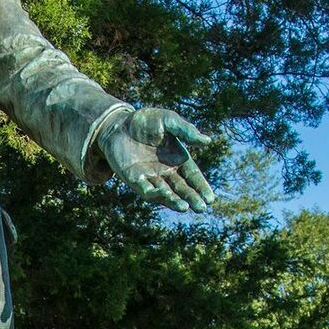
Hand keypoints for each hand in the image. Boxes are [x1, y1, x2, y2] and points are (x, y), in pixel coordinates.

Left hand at [98, 107, 215, 213]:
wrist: (118, 124)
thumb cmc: (145, 121)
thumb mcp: (168, 121)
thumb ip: (186, 130)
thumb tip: (207, 141)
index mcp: (178, 159)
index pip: (193, 176)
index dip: (201, 187)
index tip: (210, 198)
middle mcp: (166, 171)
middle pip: (181, 188)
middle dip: (192, 198)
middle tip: (201, 208)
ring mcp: (150, 177)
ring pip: (165, 193)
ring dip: (174, 201)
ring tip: (185, 207)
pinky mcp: (134, 179)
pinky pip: (146, 190)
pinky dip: (155, 194)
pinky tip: (164, 196)